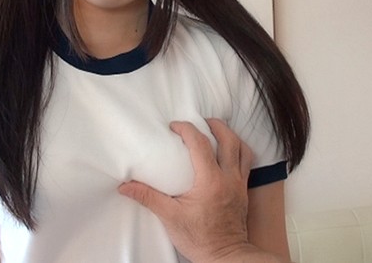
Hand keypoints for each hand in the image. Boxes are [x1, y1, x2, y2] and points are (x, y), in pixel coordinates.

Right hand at [119, 118, 264, 262]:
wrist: (225, 256)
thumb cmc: (200, 239)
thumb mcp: (170, 217)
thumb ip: (148, 197)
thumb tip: (125, 186)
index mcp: (210, 181)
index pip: (200, 144)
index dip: (187, 129)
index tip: (175, 126)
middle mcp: (229, 178)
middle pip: (229, 139)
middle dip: (215, 125)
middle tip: (200, 121)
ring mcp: (239, 184)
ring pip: (243, 150)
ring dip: (230, 136)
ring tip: (216, 132)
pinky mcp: (243, 192)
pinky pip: (246, 164)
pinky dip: (239, 152)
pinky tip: (228, 154)